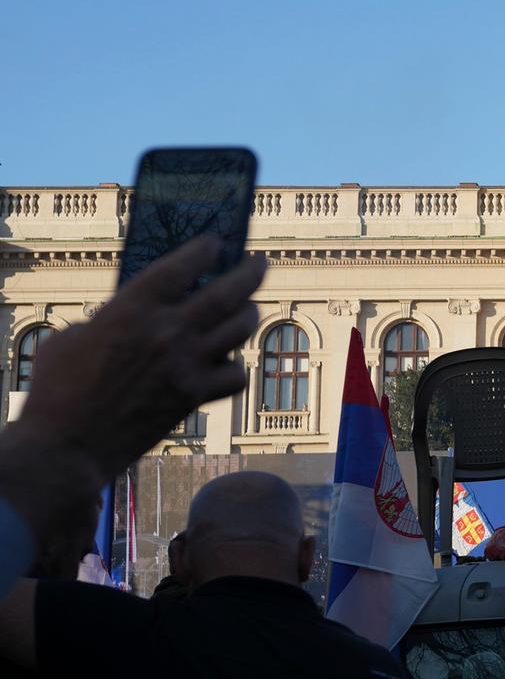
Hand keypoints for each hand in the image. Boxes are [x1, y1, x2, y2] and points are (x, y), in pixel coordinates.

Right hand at [12, 236, 263, 481]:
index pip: (184, 265)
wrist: (65, 448)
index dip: (205, 250)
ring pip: (242, 327)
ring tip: (248, 309)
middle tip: (260, 263)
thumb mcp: (70, 340)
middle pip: (230, 290)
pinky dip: (235, 368)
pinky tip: (226, 365)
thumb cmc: (55, 392)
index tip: (216, 243)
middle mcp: (168, 330)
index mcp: (132, 308)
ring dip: (248, 314)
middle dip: (252, 271)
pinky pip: (236, 374)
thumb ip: (106, 322)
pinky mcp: (194, 396)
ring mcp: (186, 363)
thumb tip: (128, 319)